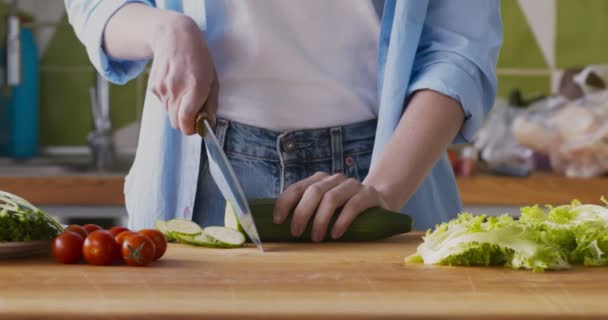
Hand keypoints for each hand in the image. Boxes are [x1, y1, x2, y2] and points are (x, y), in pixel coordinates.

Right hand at [149, 15, 217, 134]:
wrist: (174, 38)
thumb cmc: (199, 59)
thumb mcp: (213, 80)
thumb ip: (211, 104)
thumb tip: (209, 124)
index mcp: (194, 88)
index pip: (186, 121)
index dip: (191, 129)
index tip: (197, 127)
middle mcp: (176, 90)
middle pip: (176, 123)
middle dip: (185, 122)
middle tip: (194, 112)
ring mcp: (162, 89)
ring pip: (169, 114)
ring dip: (177, 110)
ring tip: (185, 92)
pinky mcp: (153, 87)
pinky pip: (162, 103)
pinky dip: (169, 100)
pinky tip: (175, 85)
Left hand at [273, 172, 390, 241]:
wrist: (381, 201)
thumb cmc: (345, 210)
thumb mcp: (325, 208)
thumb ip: (308, 211)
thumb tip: (281, 229)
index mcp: (319, 180)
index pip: (297, 187)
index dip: (285, 203)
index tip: (277, 220)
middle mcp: (334, 179)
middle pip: (313, 191)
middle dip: (302, 213)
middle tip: (296, 233)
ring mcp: (352, 184)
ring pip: (331, 198)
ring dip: (320, 220)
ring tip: (316, 238)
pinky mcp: (369, 194)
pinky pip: (353, 205)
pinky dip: (342, 221)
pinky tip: (336, 234)